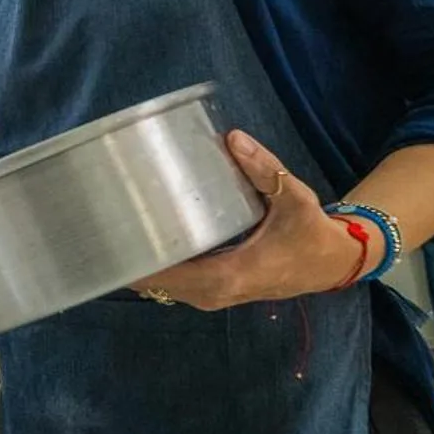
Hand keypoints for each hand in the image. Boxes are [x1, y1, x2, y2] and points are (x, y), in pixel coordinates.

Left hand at [132, 131, 367, 309]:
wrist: (332, 262)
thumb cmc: (311, 233)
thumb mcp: (293, 197)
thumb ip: (264, 169)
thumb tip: (232, 138)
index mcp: (231, 275)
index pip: (172, 276)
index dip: (139, 263)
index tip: (112, 242)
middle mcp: (216, 292)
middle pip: (160, 283)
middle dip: (131, 260)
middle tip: (101, 227)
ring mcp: (214, 295)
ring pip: (166, 286)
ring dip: (141, 266)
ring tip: (111, 233)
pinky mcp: (216, 290)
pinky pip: (178, 283)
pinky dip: (158, 268)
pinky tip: (139, 243)